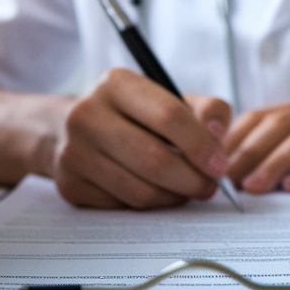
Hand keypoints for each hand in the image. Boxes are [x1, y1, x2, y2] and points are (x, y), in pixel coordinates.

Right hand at [52, 68, 232, 208]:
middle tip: (210, 185)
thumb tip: (219, 138)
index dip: (202, 145)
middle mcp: (86, 115)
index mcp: (115, 83)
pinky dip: (148, 204)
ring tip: (187, 189)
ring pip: (140, 191)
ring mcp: (73, 152)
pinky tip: (156, 191)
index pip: (169, 116)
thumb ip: (206, 110)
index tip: (220, 164)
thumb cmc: (134, 113)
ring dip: (174, 196)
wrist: (71, 127)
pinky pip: (123, 206)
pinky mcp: (70, 185)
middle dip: (192, 179)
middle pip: (154, 159)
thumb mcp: (170, 97)